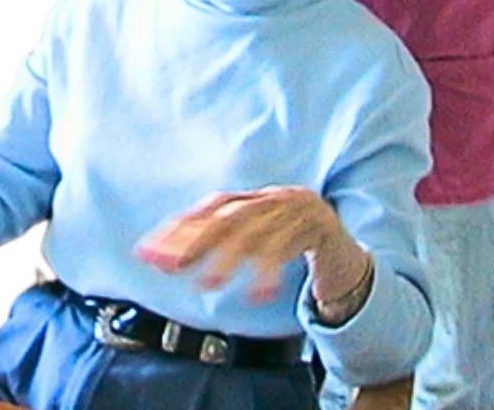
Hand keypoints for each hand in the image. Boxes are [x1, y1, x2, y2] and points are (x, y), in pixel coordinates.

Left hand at [135, 186, 349, 302]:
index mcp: (254, 198)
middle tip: (173, 265)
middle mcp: (271, 199)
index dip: (179, 228)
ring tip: (209, 284)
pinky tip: (258, 294)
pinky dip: (270, 271)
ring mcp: (294, 210)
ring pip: (255, 233)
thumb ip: (222, 242)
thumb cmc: (292, 244)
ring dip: (229, 259)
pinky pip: (288, 249)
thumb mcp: (257, 239)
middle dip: (197, 240)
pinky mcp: (316, 228)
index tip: (148, 251)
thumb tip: (168, 255)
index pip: (209, 209)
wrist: (345, 250)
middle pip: (228, 217)